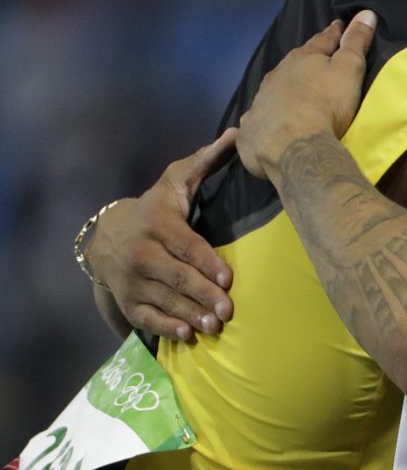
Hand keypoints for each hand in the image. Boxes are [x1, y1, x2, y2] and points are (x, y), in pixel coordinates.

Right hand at [86, 130, 237, 339]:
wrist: (107, 234)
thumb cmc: (156, 207)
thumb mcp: (175, 182)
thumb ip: (204, 162)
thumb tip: (235, 134)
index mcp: (157, 224)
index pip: (185, 244)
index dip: (206, 262)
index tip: (228, 278)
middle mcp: (141, 253)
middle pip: (176, 276)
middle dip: (203, 294)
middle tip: (228, 310)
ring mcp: (131, 279)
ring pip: (163, 299)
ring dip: (190, 314)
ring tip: (215, 326)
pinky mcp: (126, 299)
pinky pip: (146, 317)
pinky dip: (166, 327)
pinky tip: (187, 335)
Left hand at [237, 11, 376, 182]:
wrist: (293, 147)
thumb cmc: (326, 105)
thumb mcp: (349, 70)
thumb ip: (356, 42)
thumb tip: (366, 12)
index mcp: (302, 59)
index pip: (322, 40)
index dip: (333, 33)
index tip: (339, 26)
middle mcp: (276, 75)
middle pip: (293, 63)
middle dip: (304, 61)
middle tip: (314, 62)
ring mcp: (260, 101)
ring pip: (273, 89)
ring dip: (283, 89)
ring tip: (292, 96)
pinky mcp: (250, 128)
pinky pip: (259, 118)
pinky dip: (267, 118)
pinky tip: (269, 125)